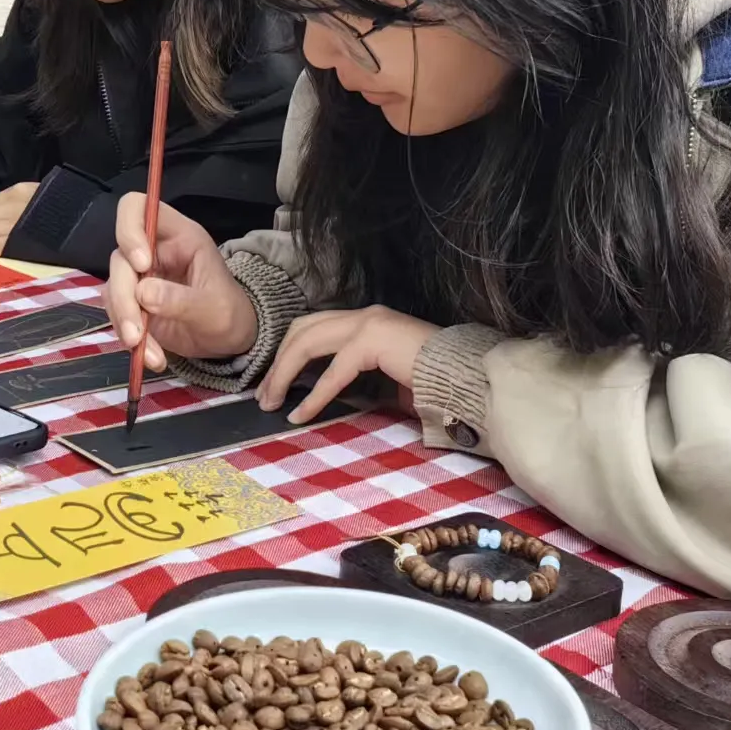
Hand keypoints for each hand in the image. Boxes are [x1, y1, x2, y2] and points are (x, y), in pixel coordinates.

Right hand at [106, 192, 257, 368]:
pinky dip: (130, 339)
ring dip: (124, 322)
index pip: (139, 208)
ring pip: (113, 289)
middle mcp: (154, 251)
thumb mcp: (214, 308)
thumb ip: (182, 300)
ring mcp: (140, 278)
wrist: (229, 341)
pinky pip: (118, 315)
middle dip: (125, 297)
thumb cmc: (229, 313)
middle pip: (120, 258)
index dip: (130, 229)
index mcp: (179, 236)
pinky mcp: (133, 304)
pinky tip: (151, 358)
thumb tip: (143, 293)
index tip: (141, 265)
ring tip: (145, 351)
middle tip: (137, 332)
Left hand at [259, 306, 440, 424]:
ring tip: (272, 402)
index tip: (273, 384)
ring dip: (283, 374)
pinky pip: (332, 371)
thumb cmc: (433, 381)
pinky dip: (313, 395)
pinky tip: (301, 414)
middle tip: (263, 396)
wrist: (466, 376)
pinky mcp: (373, 341)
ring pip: (307, 343)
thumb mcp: (385, 374)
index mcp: (366, 319)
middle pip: (301, 331)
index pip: (312, 326)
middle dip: (277, 363)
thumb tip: (319, 392)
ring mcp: (368, 323)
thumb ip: (355, 373)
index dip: (286, 353)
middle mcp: (364, 315)